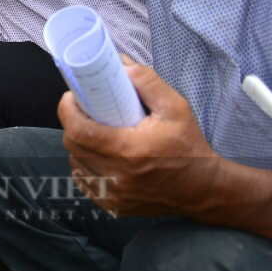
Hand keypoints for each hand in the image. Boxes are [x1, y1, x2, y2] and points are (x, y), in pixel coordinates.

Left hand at [60, 59, 222, 219]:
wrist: (203, 188)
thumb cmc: (189, 146)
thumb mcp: (175, 108)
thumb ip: (147, 82)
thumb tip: (120, 64)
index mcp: (129, 151)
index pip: (79, 131)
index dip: (68, 110)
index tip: (72, 97)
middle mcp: (117, 176)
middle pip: (73, 145)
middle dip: (73, 123)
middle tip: (84, 111)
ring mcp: (113, 194)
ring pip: (76, 163)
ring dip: (79, 145)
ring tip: (94, 132)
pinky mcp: (113, 206)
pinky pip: (85, 181)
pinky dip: (86, 165)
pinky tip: (99, 155)